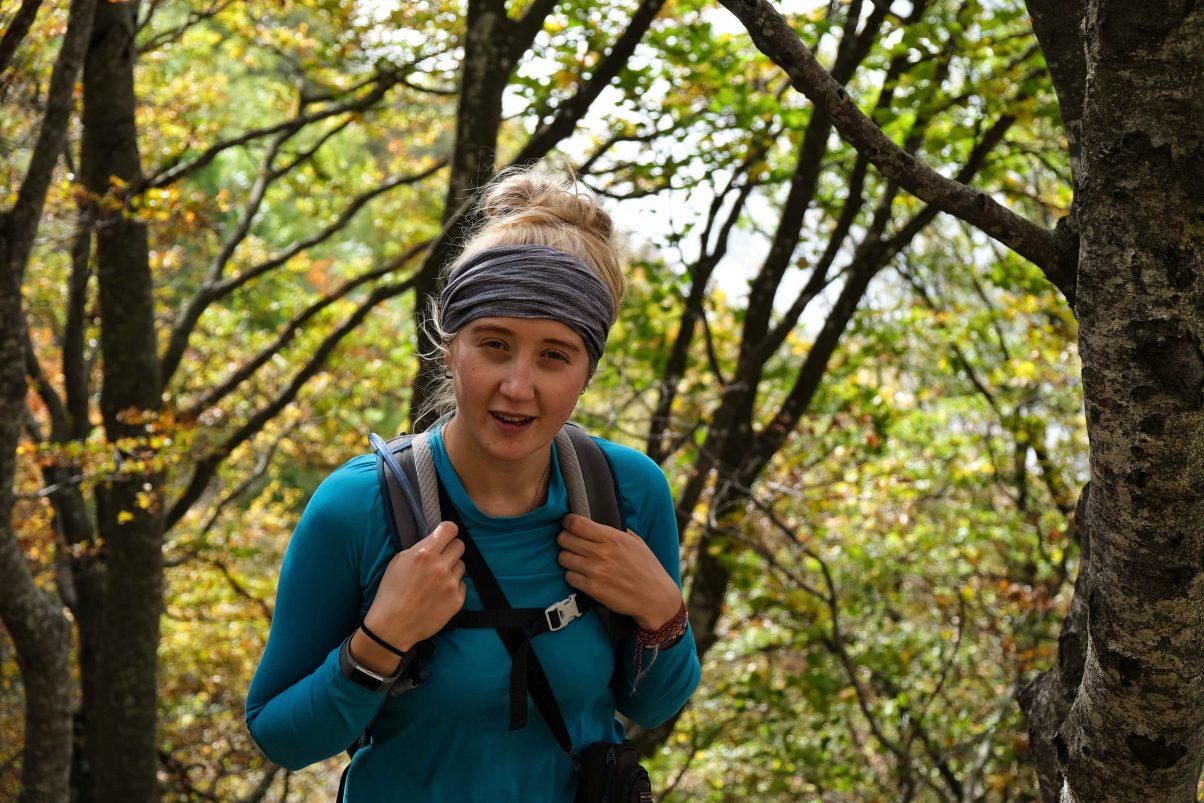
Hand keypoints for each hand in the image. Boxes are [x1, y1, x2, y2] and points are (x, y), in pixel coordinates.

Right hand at [351, 522, 465, 672]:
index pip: (450, 529)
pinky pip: (462, 585)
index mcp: (424, 553)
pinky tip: (439, 595)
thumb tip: (435, 541)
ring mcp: (451, 584)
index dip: (448, 531)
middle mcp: (441, 566)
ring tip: (436, 581)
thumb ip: (419, 548)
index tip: (445, 535)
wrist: (392, 626)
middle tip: (441, 558)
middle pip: (459, 545)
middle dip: (450, 549)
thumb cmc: (391, 592)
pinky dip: (453, 587)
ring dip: (451, 570)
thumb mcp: (398, 561)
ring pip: (461, 566)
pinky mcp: (457, 600)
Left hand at [557, 514, 681, 631]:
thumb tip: (599, 523)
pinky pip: (569, 577)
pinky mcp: (593, 589)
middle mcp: (602, 552)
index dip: (568, 522)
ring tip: (575, 560)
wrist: (655, 598)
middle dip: (564, 539)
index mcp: (613, 537)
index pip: (576, 523)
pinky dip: (572, 575)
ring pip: (563, 558)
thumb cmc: (648, 569)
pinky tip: (581, 575)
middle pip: (564, 539)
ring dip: (567, 558)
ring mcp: (596, 571)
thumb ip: (617, 531)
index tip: (568, 524)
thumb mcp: (637, 542)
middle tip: (570, 543)